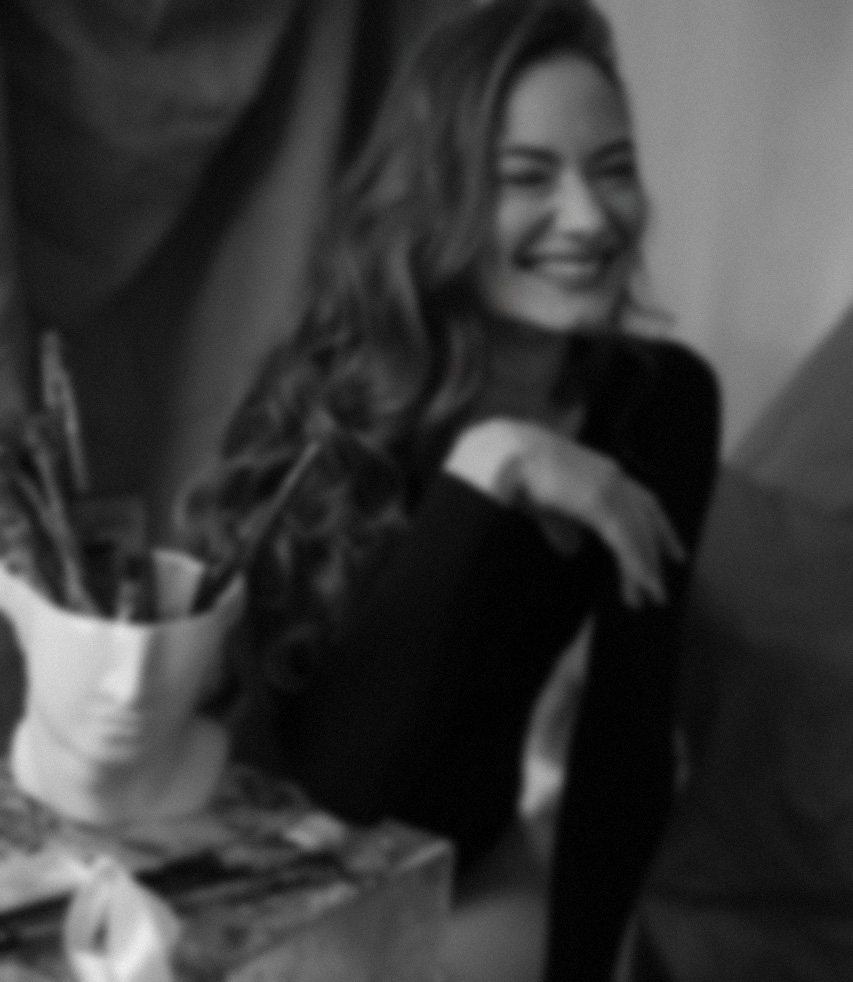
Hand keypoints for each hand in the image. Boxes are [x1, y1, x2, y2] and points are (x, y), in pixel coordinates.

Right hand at [446, 419, 684, 608]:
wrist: (503, 454)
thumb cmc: (517, 474)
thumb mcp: (546, 506)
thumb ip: (563, 527)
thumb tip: (573, 551)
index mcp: (602, 472)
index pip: (642, 503)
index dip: (658, 529)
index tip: (673, 554)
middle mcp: (612, 477)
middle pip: (645, 521)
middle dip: (653, 555)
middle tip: (657, 590)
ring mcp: (609, 488)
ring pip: (637, 533)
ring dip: (645, 566)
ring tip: (651, 596)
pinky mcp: (600, 502)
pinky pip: (625, 539)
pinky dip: (635, 563)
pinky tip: (642, 583)